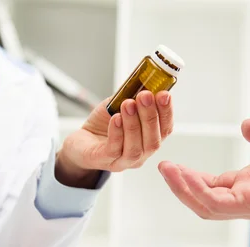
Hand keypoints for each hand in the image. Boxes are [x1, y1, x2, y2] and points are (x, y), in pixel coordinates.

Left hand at [55, 91, 173, 187]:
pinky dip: (116, 133)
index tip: (164, 95)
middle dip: (151, 116)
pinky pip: (114, 149)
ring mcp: (124, 161)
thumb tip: (143, 81)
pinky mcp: (105, 161)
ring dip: (133, 124)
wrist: (82, 141)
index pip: (165, 129)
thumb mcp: (119, 105)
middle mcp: (141, 154)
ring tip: (128, 104)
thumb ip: (132, 96)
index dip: (167, 112)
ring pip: (135, 148)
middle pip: (153, 141)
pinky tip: (115, 118)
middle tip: (145, 96)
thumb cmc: (104, 125)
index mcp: (149, 139)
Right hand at [158, 113, 249, 219]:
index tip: (173, 164)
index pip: (215, 187)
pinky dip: (194, 189)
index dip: (192, 178)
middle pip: (206, 200)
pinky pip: (215, 203)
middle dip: (182, 186)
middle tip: (164, 167)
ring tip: (166, 169)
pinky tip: (180, 172)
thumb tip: (247, 127)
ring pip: (206, 206)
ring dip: (183, 188)